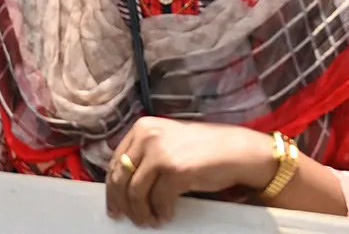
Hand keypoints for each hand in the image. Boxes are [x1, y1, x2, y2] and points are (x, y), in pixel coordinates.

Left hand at [105, 118, 275, 226]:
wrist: (236, 150)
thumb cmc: (205, 148)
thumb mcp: (168, 141)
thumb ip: (146, 153)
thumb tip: (125, 182)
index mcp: (142, 127)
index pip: (116, 161)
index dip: (112, 186)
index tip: (113, 203)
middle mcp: (147, 137)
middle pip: (120, 177)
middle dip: (121, 202)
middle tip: (125, 217)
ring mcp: (160, 153)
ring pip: (135, 192)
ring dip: (140, 212)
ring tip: (149, 220)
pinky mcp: (174, 171)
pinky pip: (157, 200)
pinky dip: (160, 212)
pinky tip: (165, 215)